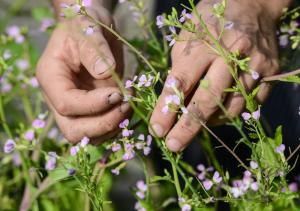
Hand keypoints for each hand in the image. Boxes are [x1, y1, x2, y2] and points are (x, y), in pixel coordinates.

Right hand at [37, 5, 129, 143]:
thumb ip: (94, 49)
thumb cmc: (85, 25)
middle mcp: (59, 98)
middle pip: (74, 130)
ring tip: (130, 103)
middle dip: (103, 124)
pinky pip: (103, 130)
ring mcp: (76, 108)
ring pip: (89, 136)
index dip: (93, 105)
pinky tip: (129, 105)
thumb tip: (105, 73)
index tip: (117, 93)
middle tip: (126, 105)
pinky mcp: (92, 111)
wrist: (92, 30)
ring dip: (113, 126)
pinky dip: (119, 124)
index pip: (66, 104)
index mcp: (51, 78)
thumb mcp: (87, 28)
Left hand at [150, 0, 281, 151]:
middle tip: (173, 146)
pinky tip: (218, 111)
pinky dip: (229, 113)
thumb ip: (180, 67)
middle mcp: (231, 54)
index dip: (167, 109)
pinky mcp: (271, 73)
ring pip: (230, 107)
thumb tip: (175, 104)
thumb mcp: (187, 35)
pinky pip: (248, 105)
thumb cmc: (211, 21)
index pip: (181, 82)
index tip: (157, 130)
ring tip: (196, 122)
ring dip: (209, 122)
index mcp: (204, 43)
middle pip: (207, 100)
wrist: (253, 5)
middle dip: (188, 127)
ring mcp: (254, 64)